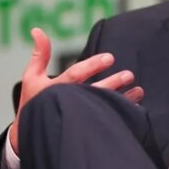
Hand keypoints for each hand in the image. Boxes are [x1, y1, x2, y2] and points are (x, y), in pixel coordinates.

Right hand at [9, 28, 142, 153]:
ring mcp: (78, 118)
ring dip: (122, 98)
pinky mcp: (86, 129)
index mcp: (54, 90)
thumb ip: (39, 54)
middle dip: (112, 83)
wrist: (29, 139)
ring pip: (103, 107)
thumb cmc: (32, 103)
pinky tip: (136, 108)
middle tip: (128, 75)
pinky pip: (106, 121)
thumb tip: (37, 30)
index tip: (110, 58)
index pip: (75, 76)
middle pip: (93, 93)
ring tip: (138, 90)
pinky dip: (122, 115)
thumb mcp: (31, 78)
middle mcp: (68, 104)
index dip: (92, 66)